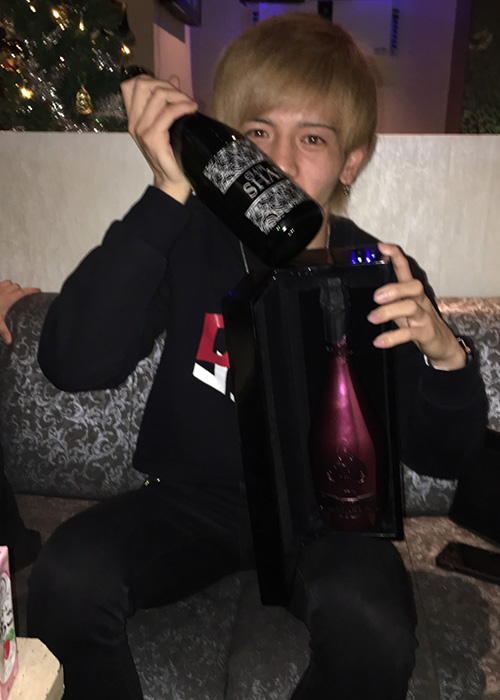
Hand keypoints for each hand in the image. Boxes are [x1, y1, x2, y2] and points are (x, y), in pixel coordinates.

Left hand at [0, 280, 39, 344]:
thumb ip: (4, 332)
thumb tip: (9, 341)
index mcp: (8, 299)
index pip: (23, 292)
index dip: (32, 291)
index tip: (38, 291)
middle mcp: (3, 292)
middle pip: (16, 287)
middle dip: (21, 290)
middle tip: (25, 295)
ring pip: (8, 283)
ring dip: (12, 286)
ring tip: (14, 292)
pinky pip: (1, 284)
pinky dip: (4, 286)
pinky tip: (2, 292)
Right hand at [120, 74, 197, 202]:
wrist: (172, 181)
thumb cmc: (171, 154)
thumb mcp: (167, 124)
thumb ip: (167, 101)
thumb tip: (173, 77)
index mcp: (133, 118)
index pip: (132, 85)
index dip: (152, 80)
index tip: (171, 91)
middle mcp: (134, 122)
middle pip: (144, 84)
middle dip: (167, 85)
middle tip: (184, 98)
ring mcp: (141, 130)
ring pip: (157, 95)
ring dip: (178, 95)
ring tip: (190, 104)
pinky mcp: (152, 138)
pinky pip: (167, 112)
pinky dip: (182, 106)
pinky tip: (192, 109)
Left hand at [367, 243, 466, 369]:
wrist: (442, 345)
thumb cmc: (418, 323)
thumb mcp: (404, 308)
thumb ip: (390, 299)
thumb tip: (369, 290)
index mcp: (413, 293)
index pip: (406, 269)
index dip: (396, 257)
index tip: (382, 247)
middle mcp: (421, 301)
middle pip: (413, 286)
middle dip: (394, 289)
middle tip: (375, 297)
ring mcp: (424, 317)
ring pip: (411, 308)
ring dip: (389, 311)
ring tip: (372, 318)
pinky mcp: (425, 333)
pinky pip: (409, 334)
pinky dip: (392, 338)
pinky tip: (379, 342)